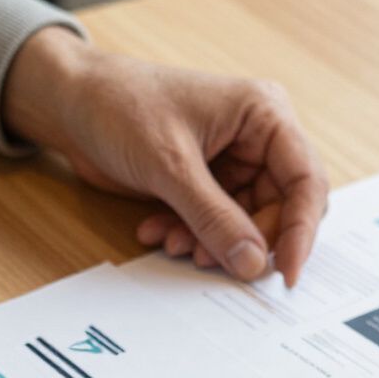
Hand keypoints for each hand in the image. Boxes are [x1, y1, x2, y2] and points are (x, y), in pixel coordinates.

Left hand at [3, 29, 328, 285]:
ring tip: (172, 242)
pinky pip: (213, 227)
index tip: (285, 272)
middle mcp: (255, 140)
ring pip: (242, 225)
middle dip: (243, 241)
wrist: (73, 105)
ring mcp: (230, 165)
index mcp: (263, 115)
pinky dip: (188, 236)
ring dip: (209, 243)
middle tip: (207, 260)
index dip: (301, 231)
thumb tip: (252, 263)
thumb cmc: (122, 107)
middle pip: (278, 211)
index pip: (305, 181)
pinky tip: (156, 231)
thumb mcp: (170, 166)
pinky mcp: (204, 186)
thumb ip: (213, 218)